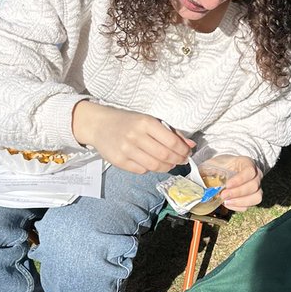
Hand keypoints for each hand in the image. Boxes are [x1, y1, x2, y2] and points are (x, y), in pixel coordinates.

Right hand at [72, 101, 193, 172]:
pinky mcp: (119, 161)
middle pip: (165, 155)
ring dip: (166, 167)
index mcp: (146, 123)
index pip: (171, 141)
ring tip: (169, 163)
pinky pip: (142, 170)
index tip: (187, 153)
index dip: (183, 150)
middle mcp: (136, 136)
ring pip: (154, 166)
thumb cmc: (128, 122)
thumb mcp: (149, 121)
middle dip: (177, 160)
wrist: (99, 125)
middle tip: (181, 160)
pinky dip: (150, 169)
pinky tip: (152, 163)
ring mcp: (126, 150)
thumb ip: (170, 132)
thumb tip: (190, 145)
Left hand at [202, 154, 261, 210]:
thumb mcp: (214, 163)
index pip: (250, 171)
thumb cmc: (221, 165)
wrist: (225, 168)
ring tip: (226, 202)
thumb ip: (208, 170)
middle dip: (237, 193)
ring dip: (240, 201)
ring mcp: (256, 187)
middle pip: (253, 186)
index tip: (227, 184)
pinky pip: (250, 205)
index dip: (240, 179)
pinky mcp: (252, 197)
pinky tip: (228, 204)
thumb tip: (197, 180)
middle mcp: (255, 175)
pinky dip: (239, 207)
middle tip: (223, 195)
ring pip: (256, 197)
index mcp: (247, 163)